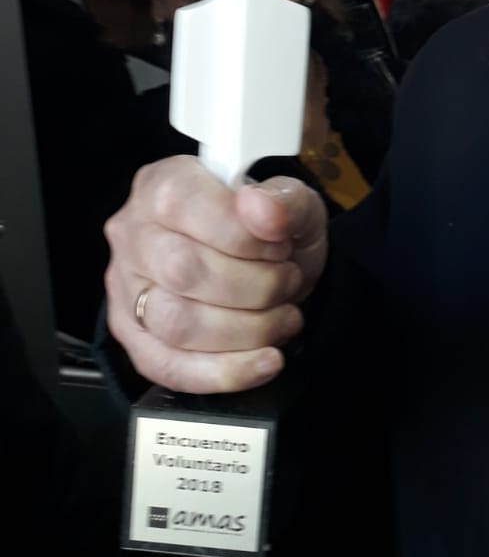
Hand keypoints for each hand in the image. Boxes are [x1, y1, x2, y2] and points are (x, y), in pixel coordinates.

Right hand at [104, 156, 327, 393]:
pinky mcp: (135, 338)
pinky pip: (169, 367)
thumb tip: (261, 209)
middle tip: (288, 281)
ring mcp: (126, 289)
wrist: (271, 269)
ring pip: (176, 324)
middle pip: (182, 271)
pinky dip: (226, 371)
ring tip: (283, 316)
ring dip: (247, 329)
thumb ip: (284, 201)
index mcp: (163, 185)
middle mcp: (133, 234)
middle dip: (255, 285)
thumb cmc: (270, 232)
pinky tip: (264, 360)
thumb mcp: (293, 205)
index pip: (181, 205)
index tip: (280, 246)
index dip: (241, 234)